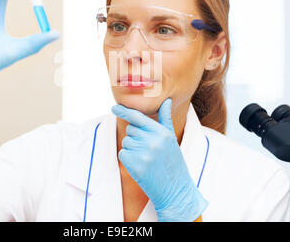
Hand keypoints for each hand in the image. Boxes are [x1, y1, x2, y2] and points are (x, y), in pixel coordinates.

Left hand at [112, 98, 207, 221]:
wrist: (175, 189)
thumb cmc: (173, 162)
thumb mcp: (172, 139)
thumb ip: (165, 119)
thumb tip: (166, 100)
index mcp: (162, 133)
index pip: (138, 117)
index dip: (124, 111)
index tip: (114, 107)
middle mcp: (153, 141)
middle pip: (130, 129)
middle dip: (136, 136)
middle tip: (148, 148)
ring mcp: (143, 154)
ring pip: (126, 141)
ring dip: (132, 148)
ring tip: (146, 157)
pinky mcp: (135, 165)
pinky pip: (123, 153)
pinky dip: (128, 158)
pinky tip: (141, 165)